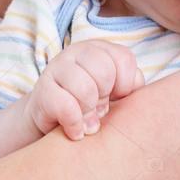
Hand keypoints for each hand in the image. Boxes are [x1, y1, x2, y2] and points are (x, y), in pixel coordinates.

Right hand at [25, 41, 143, 140]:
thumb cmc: (89, 104)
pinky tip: (76, 131)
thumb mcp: (113, 91)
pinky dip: (75, 125)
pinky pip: (66, 107)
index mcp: (99, 48)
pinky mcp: (42, 91)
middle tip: (99, 110)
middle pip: (105, 72)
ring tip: (88, 123)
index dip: (125, 85)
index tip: (114, 97)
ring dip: (90, 113)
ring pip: (85, 89)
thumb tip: (136, 85)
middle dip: (105, 98)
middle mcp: (77, 51)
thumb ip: (131, 84)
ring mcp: (57, 68)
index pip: (124, 58)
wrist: (50, 119)